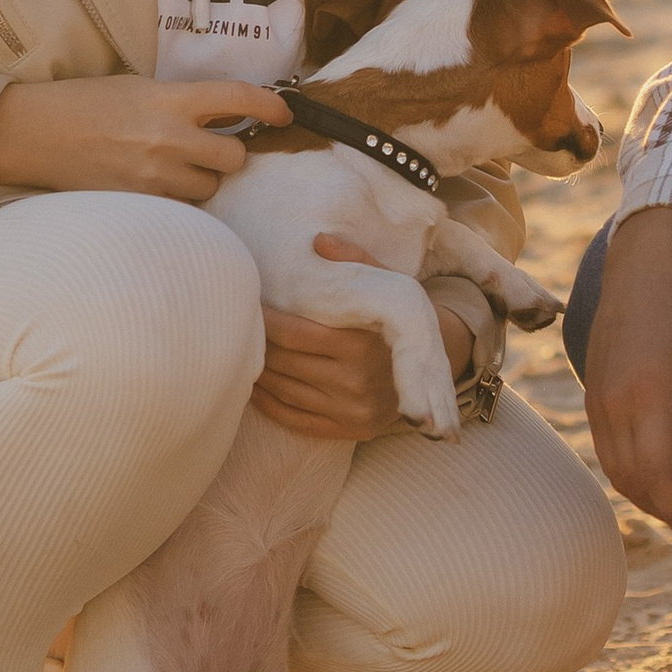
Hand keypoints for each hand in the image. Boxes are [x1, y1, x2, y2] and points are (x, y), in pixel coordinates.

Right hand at [0, 73, 287, 203]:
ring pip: (208, 191)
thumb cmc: (85, 104)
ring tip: (173, 172)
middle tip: (209, 151)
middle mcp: (168, 138)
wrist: (34, 132)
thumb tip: (223, 117)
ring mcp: (153, 177)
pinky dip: (177, 205)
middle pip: (233, 159)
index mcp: (170, 99)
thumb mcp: (140, 89)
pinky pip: (180, 211)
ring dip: (201, 183)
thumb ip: (182, 103)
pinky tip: (157, 190)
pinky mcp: (138, 205)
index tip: (286, 113)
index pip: (239, 98)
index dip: (271, 106)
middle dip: (227, 157)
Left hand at [249, 238, 475, 442]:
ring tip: (244, 353)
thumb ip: (355, 260)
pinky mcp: (349, 430)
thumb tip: (318, 241)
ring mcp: (352, 410)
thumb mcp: (388, 284)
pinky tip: (257, 386)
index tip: (250, 307)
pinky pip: (295, 418)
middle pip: (284, 363)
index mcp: (361, 344)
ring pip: (285, 391)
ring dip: (259, 372)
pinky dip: (269, 403)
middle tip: (239, 328)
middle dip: (258, 344)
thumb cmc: (400, 321)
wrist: (432, 370)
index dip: (265, 321)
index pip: (293, 334)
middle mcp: (356, 381)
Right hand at [581, 208, 671, 555]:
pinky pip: (608, 452)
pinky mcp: (594, 396)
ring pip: (616, 472)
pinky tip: (666, 476)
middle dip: (670, 517)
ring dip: (650, 499)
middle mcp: (612, 404)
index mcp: (646, 396)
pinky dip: (634, 475)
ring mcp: (597, 401)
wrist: (642, 268)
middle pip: (633, 484)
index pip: (656, 478)